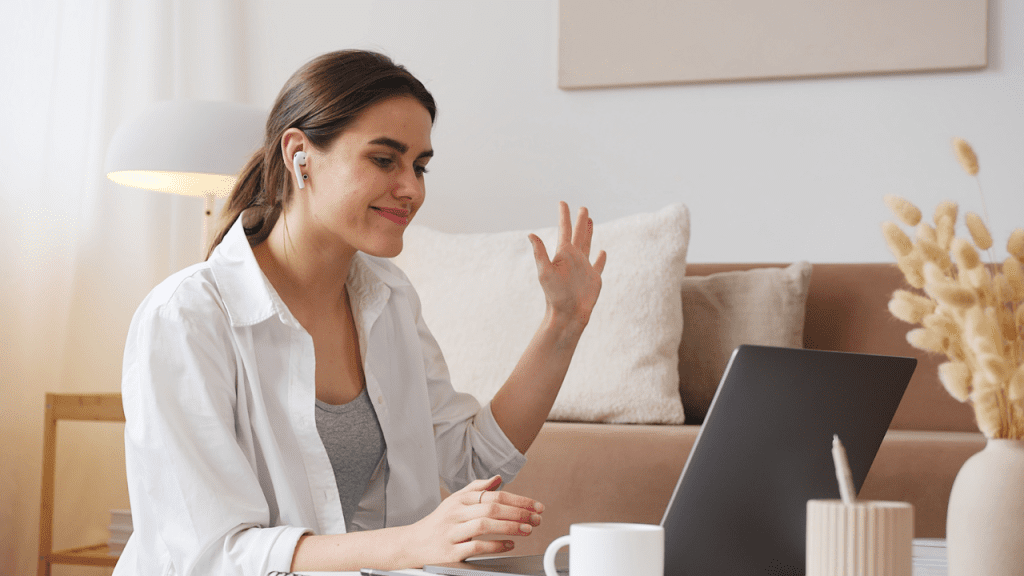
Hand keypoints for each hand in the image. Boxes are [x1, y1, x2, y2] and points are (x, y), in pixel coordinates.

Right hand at [400, 475, 544, 564]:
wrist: (411, 544)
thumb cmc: (438, 523)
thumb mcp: (455, 501)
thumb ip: (477, 489)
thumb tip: (498, 478)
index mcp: (460, 499)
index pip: (494, 495)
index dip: (519, 499)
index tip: (535, 506)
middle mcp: (455, 513)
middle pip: (491, 507)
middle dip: (519, 512)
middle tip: (537, 518)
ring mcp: (452, 532)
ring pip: (484, 525)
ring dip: (510, 527)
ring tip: (528, 530)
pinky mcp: (450, 551)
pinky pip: (475, 546)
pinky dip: (495, 546)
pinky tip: (509, 545)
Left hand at [528, 202, 607, 330]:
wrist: (567, 314)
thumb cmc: (555, 295)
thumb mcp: (545, 272)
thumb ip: (539, 253)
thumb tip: (530, 234)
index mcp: (563, 254)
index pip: (564, 230)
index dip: (564, 216)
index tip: (562, 202)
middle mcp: (574, 258)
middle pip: (578, 234)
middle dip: (580, 221)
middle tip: (582, 208)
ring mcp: (584, 268)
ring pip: (588, 245)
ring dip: (589, 233)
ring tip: (591, 221)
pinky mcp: (593, 278)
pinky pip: (598, 265)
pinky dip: (601, 258)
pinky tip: (603, 252)